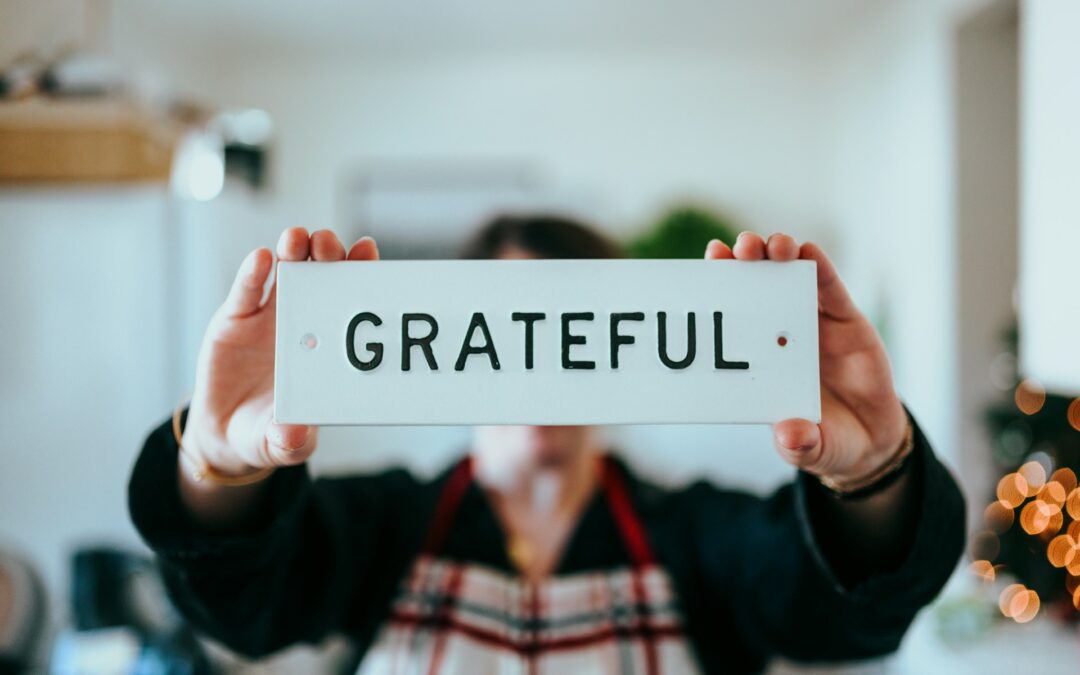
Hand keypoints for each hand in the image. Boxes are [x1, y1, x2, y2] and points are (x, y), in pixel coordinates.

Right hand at [183, 228, 379, 477]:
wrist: (226, 432)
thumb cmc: (270, 432)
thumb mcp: (282, 443)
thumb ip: (290, 441)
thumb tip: (293, 436)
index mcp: (327, 345)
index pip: (349, 300)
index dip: (360, 273)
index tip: (368, 250)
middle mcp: (304, 321)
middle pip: (321, 276)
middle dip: (328, 255)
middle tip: (330, 244)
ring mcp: (270, 317)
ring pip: (286, 273)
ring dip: (294, 251)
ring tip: (297, 239)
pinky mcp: (235, 318)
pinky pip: (246, 291)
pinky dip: (253, 273)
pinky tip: (261, 258)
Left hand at [705, 232, 908, 484]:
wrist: (871, 438)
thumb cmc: (826, 441)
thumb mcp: (812, 449)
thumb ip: (800, 444)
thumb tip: (790, 436)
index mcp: (759, 361)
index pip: (732, 318)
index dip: (718, 291)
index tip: (706, 267)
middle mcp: (779, 334)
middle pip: (755, 287)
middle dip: (742, 263)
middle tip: (735, 249)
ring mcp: (812, 323)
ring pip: (789, 278)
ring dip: (777, 256)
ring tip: (769, 246)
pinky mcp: (845, 319)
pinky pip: (830, 288)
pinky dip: (819, 267)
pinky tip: (807, 251)